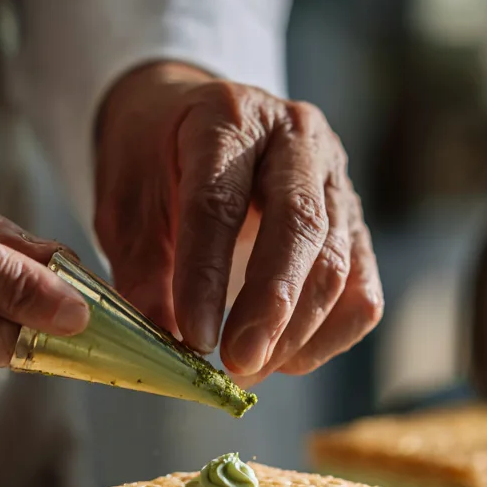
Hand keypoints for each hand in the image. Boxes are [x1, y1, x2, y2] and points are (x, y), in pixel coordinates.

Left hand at [94, 62, 382, 383]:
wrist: (196, 121)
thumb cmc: (157, 160)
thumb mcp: (126, 201)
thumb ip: (141, 267)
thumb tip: (164, 339)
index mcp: (227, 118)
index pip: (220, 202)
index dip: (206, 275)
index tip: (193, 337)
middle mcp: (297, 139)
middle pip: (299, 227)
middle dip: (270, 308)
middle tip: (237, 363)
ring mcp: (337, 181)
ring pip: (336, 266)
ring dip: (296, 333)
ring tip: (248, 369)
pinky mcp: (356, 226)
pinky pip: (361, 294)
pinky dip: (328, 337)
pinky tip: (285, 357)